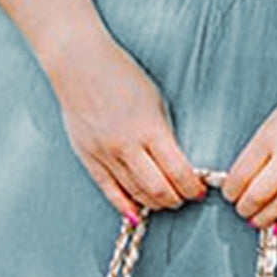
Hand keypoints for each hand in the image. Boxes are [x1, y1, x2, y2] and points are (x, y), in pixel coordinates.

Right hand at [52, 32, 208, 219]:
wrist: (78, 63)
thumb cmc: (120, 75)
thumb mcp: (155, 101)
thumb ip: (164, 135)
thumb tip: (176, 166)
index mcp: (149, 128)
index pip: (178, 172)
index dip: (192, 188)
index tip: (199, 191)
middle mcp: (126, 146)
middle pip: (158, 190)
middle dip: (177, 199)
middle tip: (184, 197)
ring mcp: (105, 154)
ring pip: (136, 194)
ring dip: (155, 202)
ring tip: (165, 199)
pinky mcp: (88, 158)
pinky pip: (109, 192)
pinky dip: (126, 206)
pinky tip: (137, 213)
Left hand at [221, 70, 276, 233]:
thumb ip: (260, 149)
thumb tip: (244, 178)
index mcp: (271, 136)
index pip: (240, 175)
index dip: (231, 191)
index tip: (230, 194)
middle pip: (257, 196)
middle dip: (245, 208)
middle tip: (242, 209)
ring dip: (264, 218)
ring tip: (258, 218)